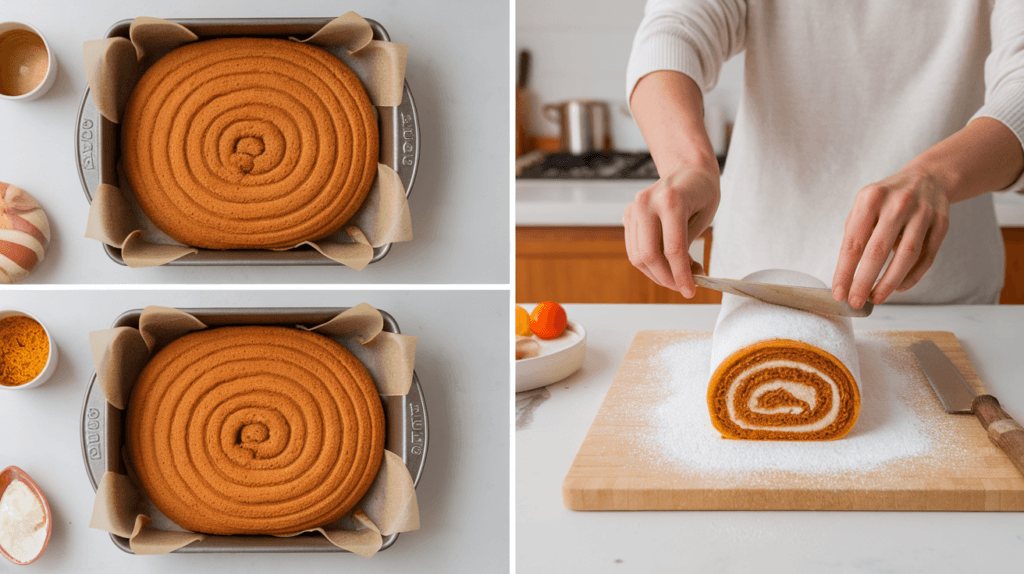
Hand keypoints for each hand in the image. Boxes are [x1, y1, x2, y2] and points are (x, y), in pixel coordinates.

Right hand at [623, 163, 719, 296]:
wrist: (687, 168)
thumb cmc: (701, 191)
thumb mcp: (704, 217)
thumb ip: (689, 246)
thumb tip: (684, 277)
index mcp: (670, 200)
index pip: (673, 249)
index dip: (681, 275)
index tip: (690, 291)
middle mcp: (646, 203)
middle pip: (649, 256)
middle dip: (666, 278)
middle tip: (683, 287)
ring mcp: (634, 208)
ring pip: (638, 256)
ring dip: (657, 274)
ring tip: (677, 275)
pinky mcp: (628, 215)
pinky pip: (635, 249)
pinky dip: (649, 263)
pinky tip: (666, 264)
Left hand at [832, 170, 949, 307]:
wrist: (927, 178)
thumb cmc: (886, 200)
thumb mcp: (863, 206)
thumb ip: (855, 235)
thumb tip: (845, 277)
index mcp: (871, 198)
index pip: (853, 242)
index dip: (844, 271)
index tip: (838, 293)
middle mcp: (897, 203)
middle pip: (878, 251)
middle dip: (864, 281)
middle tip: (856, 302)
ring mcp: (922, 212)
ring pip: (906, 256)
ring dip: (889, 282)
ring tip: (876, 298)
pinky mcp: (941, 224)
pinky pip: (927, 257)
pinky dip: (912, 276)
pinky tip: (899, 287)